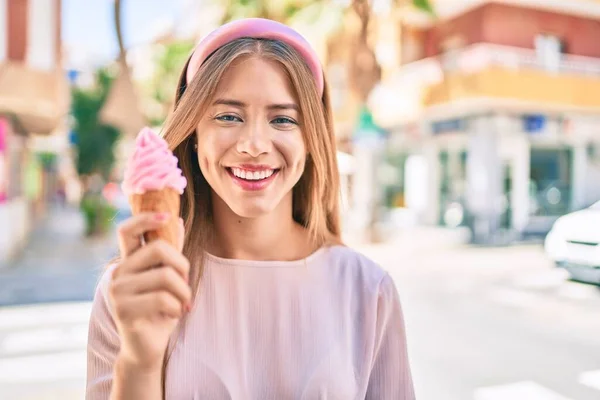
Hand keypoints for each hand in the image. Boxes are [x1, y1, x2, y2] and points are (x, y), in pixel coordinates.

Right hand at [109, 213, 190, 371]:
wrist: (147, 346)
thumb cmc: (159, 308)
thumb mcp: (168, 277)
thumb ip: (170, 251)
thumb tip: (178, 220)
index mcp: (127, 261)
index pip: (127, 230)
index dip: (146, 218)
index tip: (167, 215)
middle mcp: (118, 272)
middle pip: (158, 248)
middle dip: (182, 264)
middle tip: (186, 280)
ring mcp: (118, 291)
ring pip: (165, 276)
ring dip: (184, 291)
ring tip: (183, 302)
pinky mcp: (124, 310)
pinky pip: (163, 298)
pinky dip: (177, 306)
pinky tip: (174, 314)